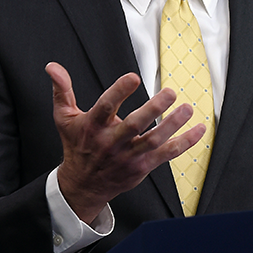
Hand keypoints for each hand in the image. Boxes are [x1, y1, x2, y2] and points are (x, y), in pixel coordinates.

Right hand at [47, 62, 205, 222]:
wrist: (82, 185)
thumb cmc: (77, 146)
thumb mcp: (65, 118)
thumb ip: (62, 90)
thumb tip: (52, 67)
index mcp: (93, 127)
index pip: (105, 107)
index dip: (119, 92)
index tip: (133, 77)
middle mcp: (111, 143)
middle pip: (133, 125)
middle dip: (153, 109)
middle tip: (170, 92)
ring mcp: (128, 156)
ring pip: (153, 140)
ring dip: (173, 125)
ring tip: (187, 108)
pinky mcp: (142, 167)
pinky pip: (166, 155)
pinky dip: (184, 143)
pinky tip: (199, 130)